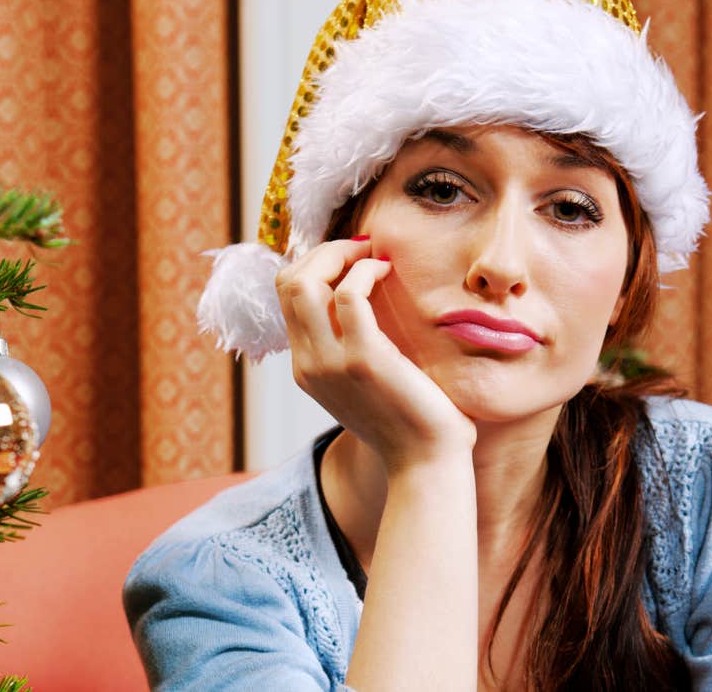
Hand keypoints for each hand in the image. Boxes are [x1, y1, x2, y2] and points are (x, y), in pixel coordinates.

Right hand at [276, 237, 476, 470]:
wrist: (425, 463)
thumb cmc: (409, 420)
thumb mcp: (365, 382)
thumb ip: (352, 348)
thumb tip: (360, 304)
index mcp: (306, 367)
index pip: (286, 297)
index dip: (314, 264)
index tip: (350, 256)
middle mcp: (309, 364)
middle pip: (288, 282)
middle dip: (323, 251)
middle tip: (361, 248)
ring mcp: (330, 362)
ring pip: (304, 283)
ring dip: (338, 255)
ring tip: (371, 255)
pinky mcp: (363, 358)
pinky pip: (348, 295)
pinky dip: (365, 271)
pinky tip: (386, 272)